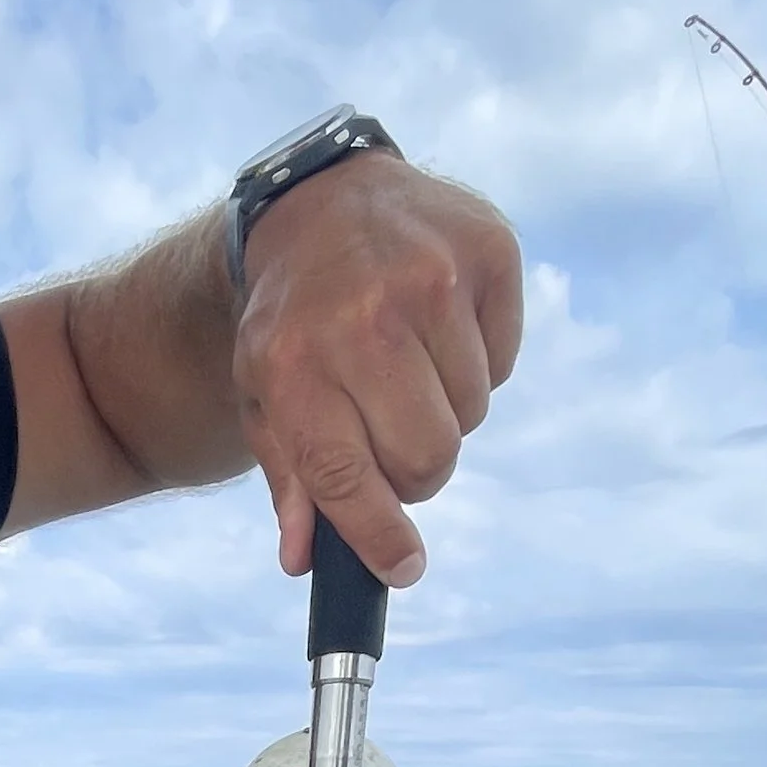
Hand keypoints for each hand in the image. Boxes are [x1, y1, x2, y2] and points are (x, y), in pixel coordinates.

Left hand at [234, 154, 522, 587]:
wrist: (319, 198)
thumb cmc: (291, 318)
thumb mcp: (264, 394)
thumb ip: (291, 479)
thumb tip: (304, 561)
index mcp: (295, 361)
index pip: (348, 474)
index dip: (379, 534)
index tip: (403, 568)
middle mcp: (365, 317)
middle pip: (427, 457)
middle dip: (415, 471)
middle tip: (393, 442)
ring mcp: (432, 277)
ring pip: (471, 414)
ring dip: (444, 412)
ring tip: (407, 367)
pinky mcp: (488, 252)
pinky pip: (502, 363)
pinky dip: (476, 363)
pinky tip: (436, 326)